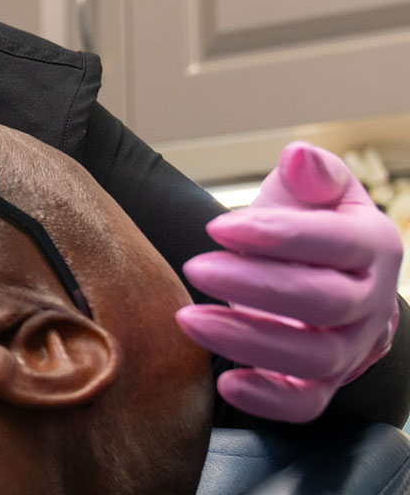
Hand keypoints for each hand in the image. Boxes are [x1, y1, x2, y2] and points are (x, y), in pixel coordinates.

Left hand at [175, 142, 401, 421]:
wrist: (312, 269)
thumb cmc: (305, 222)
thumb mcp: (308, 189)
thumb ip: (310, 173)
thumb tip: (298, 157)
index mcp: (373, 245)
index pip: (339, 243)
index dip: (281, 236)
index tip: (219, 227)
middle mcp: (373, 301)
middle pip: (326, 304)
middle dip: (256, 287)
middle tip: (197, 267)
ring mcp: (353, 347)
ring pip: (316, 358)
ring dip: (248, 341)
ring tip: (189, 318)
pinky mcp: (324, 382)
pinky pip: (308, 405)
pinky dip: (269, 402)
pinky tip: (225, 382)